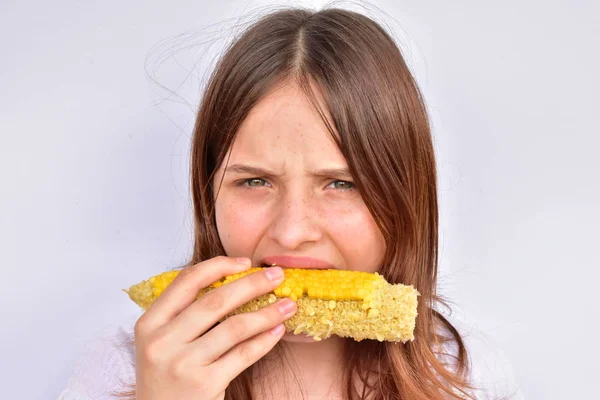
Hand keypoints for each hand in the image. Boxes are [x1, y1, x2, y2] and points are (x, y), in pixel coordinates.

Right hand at [133, 256, 295, 399]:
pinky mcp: (204, 384)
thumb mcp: (162, 342)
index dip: (218, 266)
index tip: (245, 261)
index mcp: (149, 323)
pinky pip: (243, 355)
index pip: (186, 281)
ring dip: (267, 313)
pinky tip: (278, 330)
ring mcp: (183, 364)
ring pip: (235, 327)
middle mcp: (162, 342)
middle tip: (278, 275)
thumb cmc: (166, 377)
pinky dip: (264, 340)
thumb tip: (235, 281)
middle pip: (215, 301)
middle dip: (252, 284)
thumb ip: (185, 315)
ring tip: (288, 305)